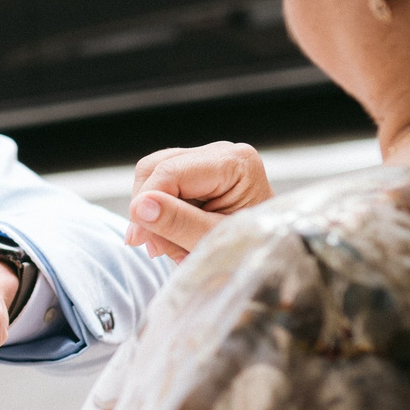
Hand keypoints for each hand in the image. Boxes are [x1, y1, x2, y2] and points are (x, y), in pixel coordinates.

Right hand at [127, 141, 272, 259]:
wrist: (272, 256)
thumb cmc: (252, 249)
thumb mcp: (214, 239)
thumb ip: (178, 222)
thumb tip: (140, 207)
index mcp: (235, 162)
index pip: (170, 172)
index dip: (145, 204)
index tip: (137, 239)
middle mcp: (222, 153)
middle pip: (157, 168)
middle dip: (149, 208)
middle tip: (156, 248)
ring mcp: (210, 160)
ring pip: (154, 175)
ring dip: (153, 213)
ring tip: (171, 246)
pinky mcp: (200, 172)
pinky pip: (164, 185)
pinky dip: (162, 213)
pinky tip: (175, 236)